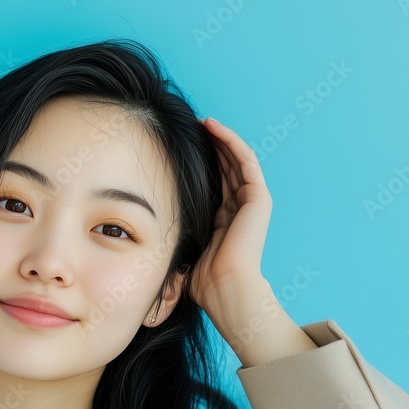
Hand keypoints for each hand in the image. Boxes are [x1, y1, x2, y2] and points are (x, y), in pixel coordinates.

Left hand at [188, 117, 272, 310]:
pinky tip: (213, 127)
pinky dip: (230, 141)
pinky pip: (245, 159)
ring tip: (202, 121)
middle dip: (211, 145)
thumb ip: (179, 238)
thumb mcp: (186, 251)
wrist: (225, 286)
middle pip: (227, 166)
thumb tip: (149, 237)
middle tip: (192, 126)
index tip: (182, 147)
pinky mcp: (258, 196)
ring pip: (236, 158)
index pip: (216, 183)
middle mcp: (241, 208)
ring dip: (220, 138)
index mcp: (226, 221)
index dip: (203, 162)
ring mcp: (252, 201)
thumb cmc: (204, 279)